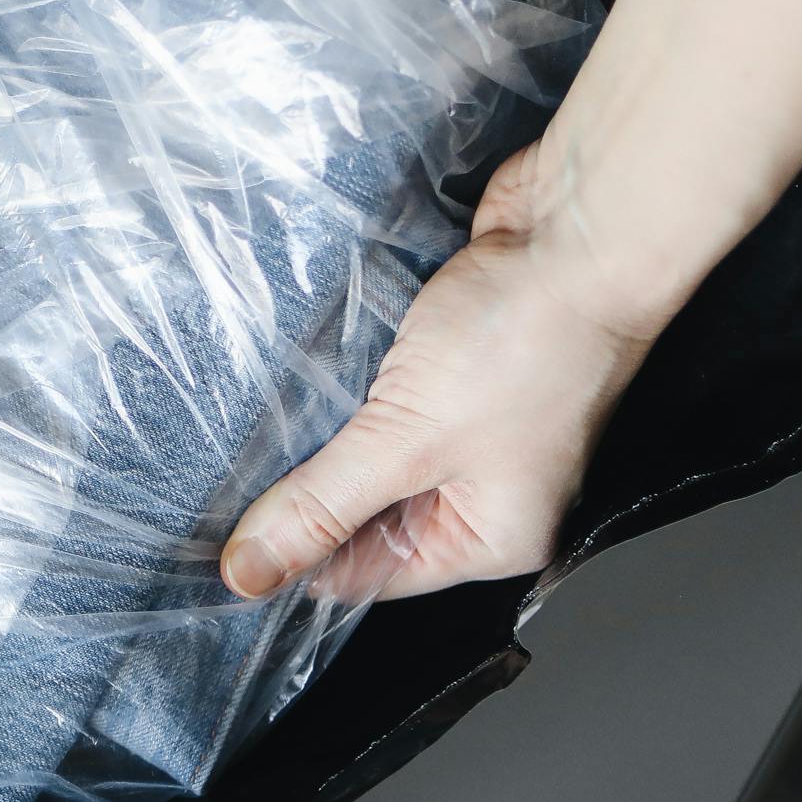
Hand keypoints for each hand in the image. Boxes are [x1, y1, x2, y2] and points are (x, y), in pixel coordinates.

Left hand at [219, 144, 662, 603]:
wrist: (579, 225)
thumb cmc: (530, 339)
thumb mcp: (406, 440)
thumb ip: (323, 506)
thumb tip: (252, 574)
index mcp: (492, 534)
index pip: (370, 577)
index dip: (296, 565)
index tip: (221, 552)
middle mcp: (484, 486)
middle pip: (366, 514)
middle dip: (305, 494)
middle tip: (222, 486)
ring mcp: (469, 420)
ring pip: (367, 447)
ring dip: (320, 433)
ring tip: (250, 431)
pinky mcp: (449, 360)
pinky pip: (379, 391)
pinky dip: (342, 384)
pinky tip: (292, 377)